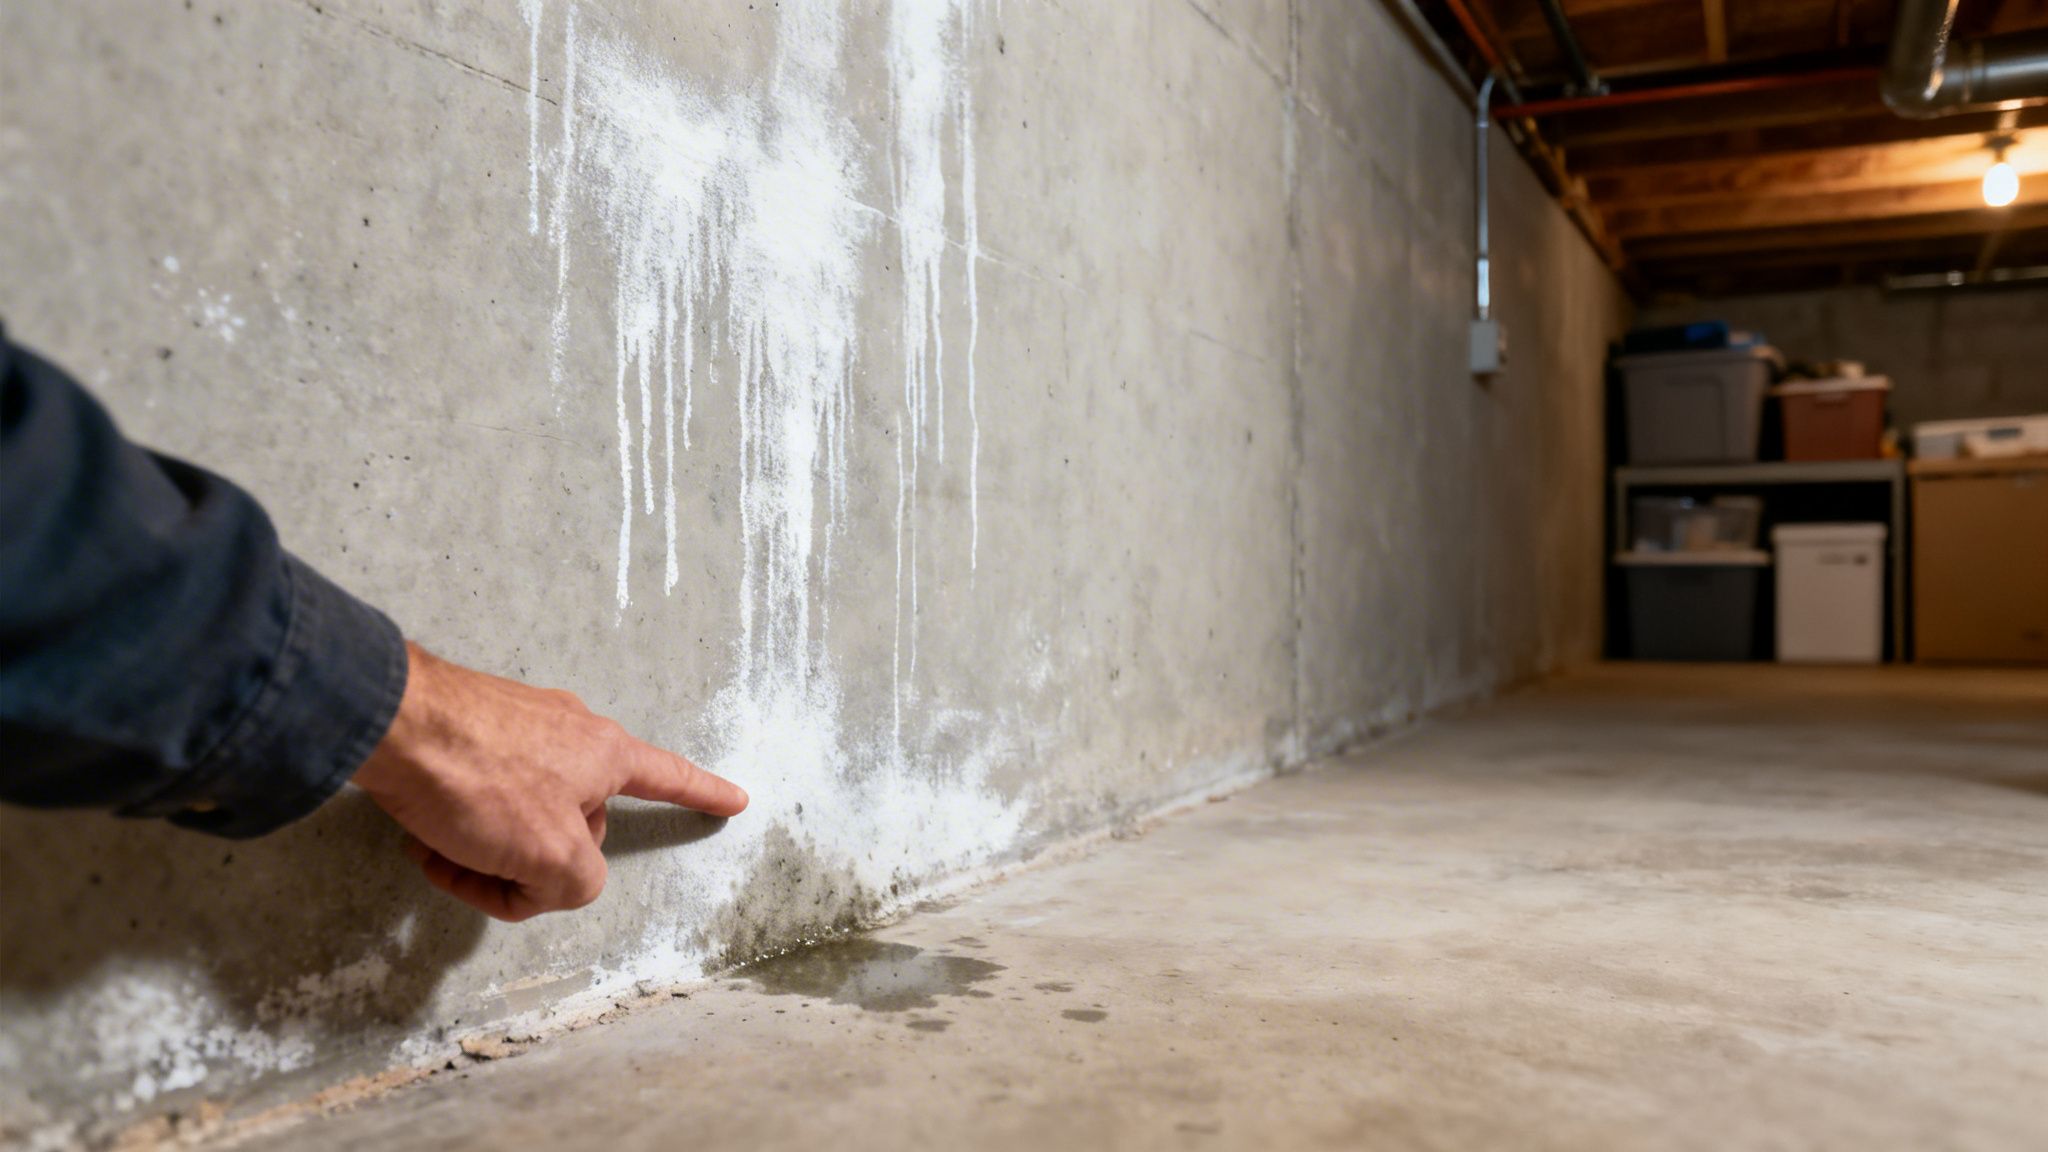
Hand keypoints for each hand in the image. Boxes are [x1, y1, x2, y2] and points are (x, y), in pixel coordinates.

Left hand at [352, 642, 747, 920]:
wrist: (387, 722)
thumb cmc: (476, 781)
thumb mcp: (550, 855)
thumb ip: (581, 881)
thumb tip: (562, 878)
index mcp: (605, 755)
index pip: (669, 779)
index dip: (703, 795)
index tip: (735, 799)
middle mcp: (571, 732)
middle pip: (578, 823)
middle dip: (537, 866)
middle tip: (492, 877)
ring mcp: (520, 726)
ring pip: (523, 815)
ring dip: (490, 851)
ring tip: (443, 855)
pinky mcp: (471, 729)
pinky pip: (484, 794)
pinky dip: (459, 827)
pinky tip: (424, 835)